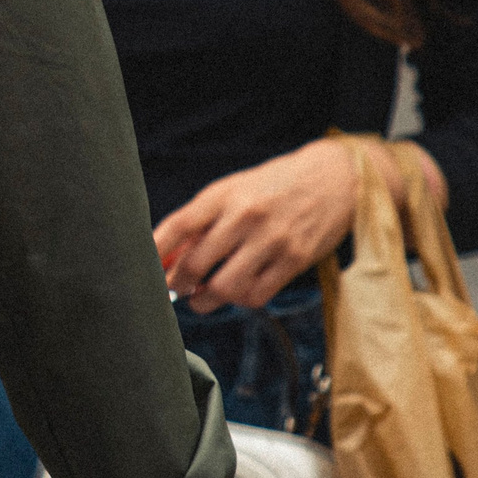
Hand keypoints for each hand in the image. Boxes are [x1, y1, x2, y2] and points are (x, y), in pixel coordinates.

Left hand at [153, 137, 446, 312]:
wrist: (334, 177)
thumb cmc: (274, 185)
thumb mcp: (234, 190)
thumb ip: (202, 220)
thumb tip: (168, 257)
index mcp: (224, 194)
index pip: (178, 226)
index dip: (155, 253)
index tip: (143, 270)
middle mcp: (245, 216)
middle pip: (196, 264)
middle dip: (178, 284)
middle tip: (176, 289)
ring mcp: (272, 240)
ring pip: (225, 287)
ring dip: (206, 300)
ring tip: (201, 298)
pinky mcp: (295, 260)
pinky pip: (257, 294)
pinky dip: (240, 300)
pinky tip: (236, 293)